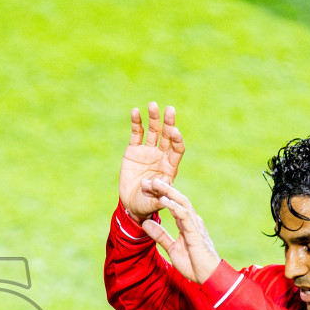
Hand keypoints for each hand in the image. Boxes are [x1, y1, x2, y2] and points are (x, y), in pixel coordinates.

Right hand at [119, 102, 184, 219]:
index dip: (177, 140)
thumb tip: (159, 181)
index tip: (175, 132)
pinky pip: (136, 133)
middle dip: (168, 123)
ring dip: (153, 118)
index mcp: (170, 166)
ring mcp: (148, 151)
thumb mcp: (155, 201)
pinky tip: (136, 111)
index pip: (177, 149)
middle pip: (167, 136)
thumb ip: (159, 191)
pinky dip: (136, 122)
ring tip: (153, 105)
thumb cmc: (147, 204)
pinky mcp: (134, 150)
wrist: (131, 204)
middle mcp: (161, 155)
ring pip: (153, 131)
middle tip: (169, 110)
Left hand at [141, 178, 220, 283]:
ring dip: (167, 192)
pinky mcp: (195, 232)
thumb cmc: (194, 264)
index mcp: (186, 223)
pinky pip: (184, 215)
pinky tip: (163, 200)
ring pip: (181, 202)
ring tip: (154, 183)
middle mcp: (192, 220)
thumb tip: (145, 223)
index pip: (173, 204)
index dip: (160, 195)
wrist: (208, 277)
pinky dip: (173, 206)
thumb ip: (160, 235)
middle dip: (162, 188)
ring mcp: (195, 225)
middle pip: (177, 199)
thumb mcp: (172, 248)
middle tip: (147, 180)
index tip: (146, 188)